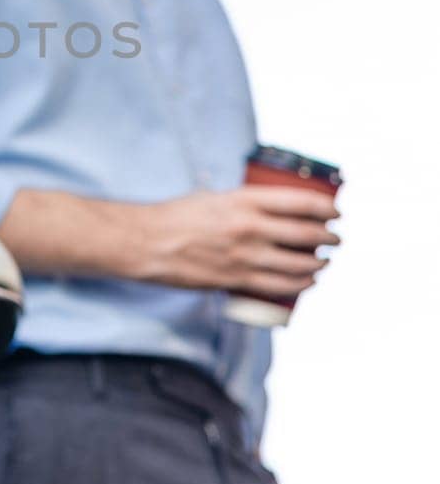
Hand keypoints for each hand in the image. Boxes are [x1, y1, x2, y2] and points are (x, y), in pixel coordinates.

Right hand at [135, 184, 340, 297]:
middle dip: (329, 237)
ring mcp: (244, 256)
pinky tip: (309, 281)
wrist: (147, 243)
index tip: (335, 211)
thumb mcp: (214, 197)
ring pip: (298, 264)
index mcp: (244, 201)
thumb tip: (264, 207)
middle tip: (336, 238)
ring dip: (320, 263)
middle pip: (306, 234)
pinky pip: (279, 285)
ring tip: (325, 260)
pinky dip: (301, 284)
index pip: (300, 202)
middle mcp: (249, 228)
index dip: (326, 207)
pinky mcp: (236, 279)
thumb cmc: (176, 216)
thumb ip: (241, 203)